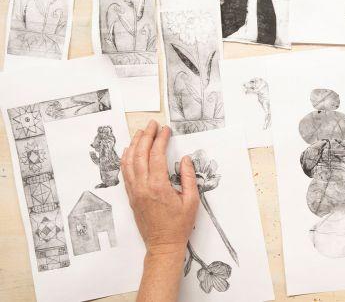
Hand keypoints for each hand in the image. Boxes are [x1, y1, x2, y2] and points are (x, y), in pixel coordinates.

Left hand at [121, 120, 198, 257]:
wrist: (163, 245)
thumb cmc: (179, 225)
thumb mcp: (192, 201)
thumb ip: (188, 178)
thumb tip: (185, 160)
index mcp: (159, 186)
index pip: (156, 155)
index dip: (160, 139)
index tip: (166, 130)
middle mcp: (143, 187)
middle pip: (140, 154)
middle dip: (146, 137)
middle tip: (152, 125)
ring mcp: (135, 192)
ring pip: (129, 162)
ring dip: (134, 145)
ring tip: (140, 133)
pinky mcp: (131, 197)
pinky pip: (125, 173)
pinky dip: (126, 159)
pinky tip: (130, 151)